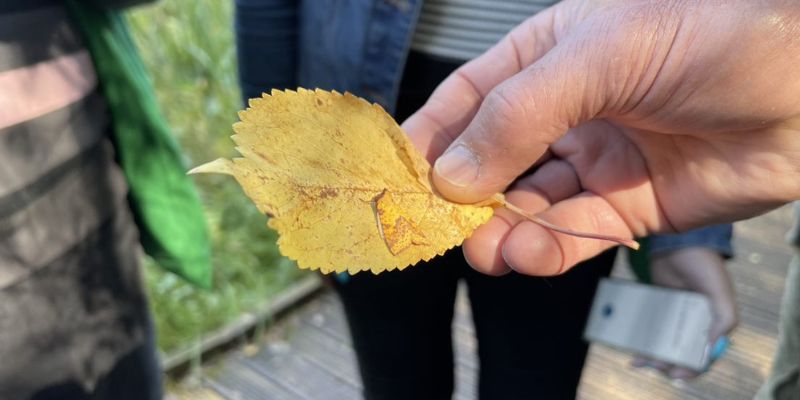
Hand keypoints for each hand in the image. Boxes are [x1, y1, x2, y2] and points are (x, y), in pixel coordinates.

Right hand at [402, 0, 799, 275]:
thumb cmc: (719, 33)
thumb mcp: (599, 56)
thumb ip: (517, 116)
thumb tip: (451, 176)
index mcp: (551, 54)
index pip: (470, 98)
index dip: (429, 135)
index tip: (397, 174)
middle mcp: (570, 108)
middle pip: (493, 159)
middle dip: (463, 196)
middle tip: (437, 227)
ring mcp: (600, 157)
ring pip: (530, 204)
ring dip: (502, 230)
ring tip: (485, 250)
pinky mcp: (633, 204)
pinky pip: (576, 233)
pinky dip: (548, 250)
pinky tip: (528, 255)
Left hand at [632, 247, 737, 378]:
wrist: (678, 242)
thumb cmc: (704, 265)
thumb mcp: (720, 292)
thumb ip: (723, 320)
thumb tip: (708, 350)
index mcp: (715, 324)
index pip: (705, 355)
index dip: (692, 367)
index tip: (676, 373)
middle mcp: (696, 323)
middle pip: (682, 352)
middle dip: (668, 363)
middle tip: (653, 364)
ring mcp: (675, 315)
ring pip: (664, 342)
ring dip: (653, 354)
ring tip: (639, 360)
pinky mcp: (658, 306)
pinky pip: (650, 327)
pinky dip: (642, 337)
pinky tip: (631, 345)